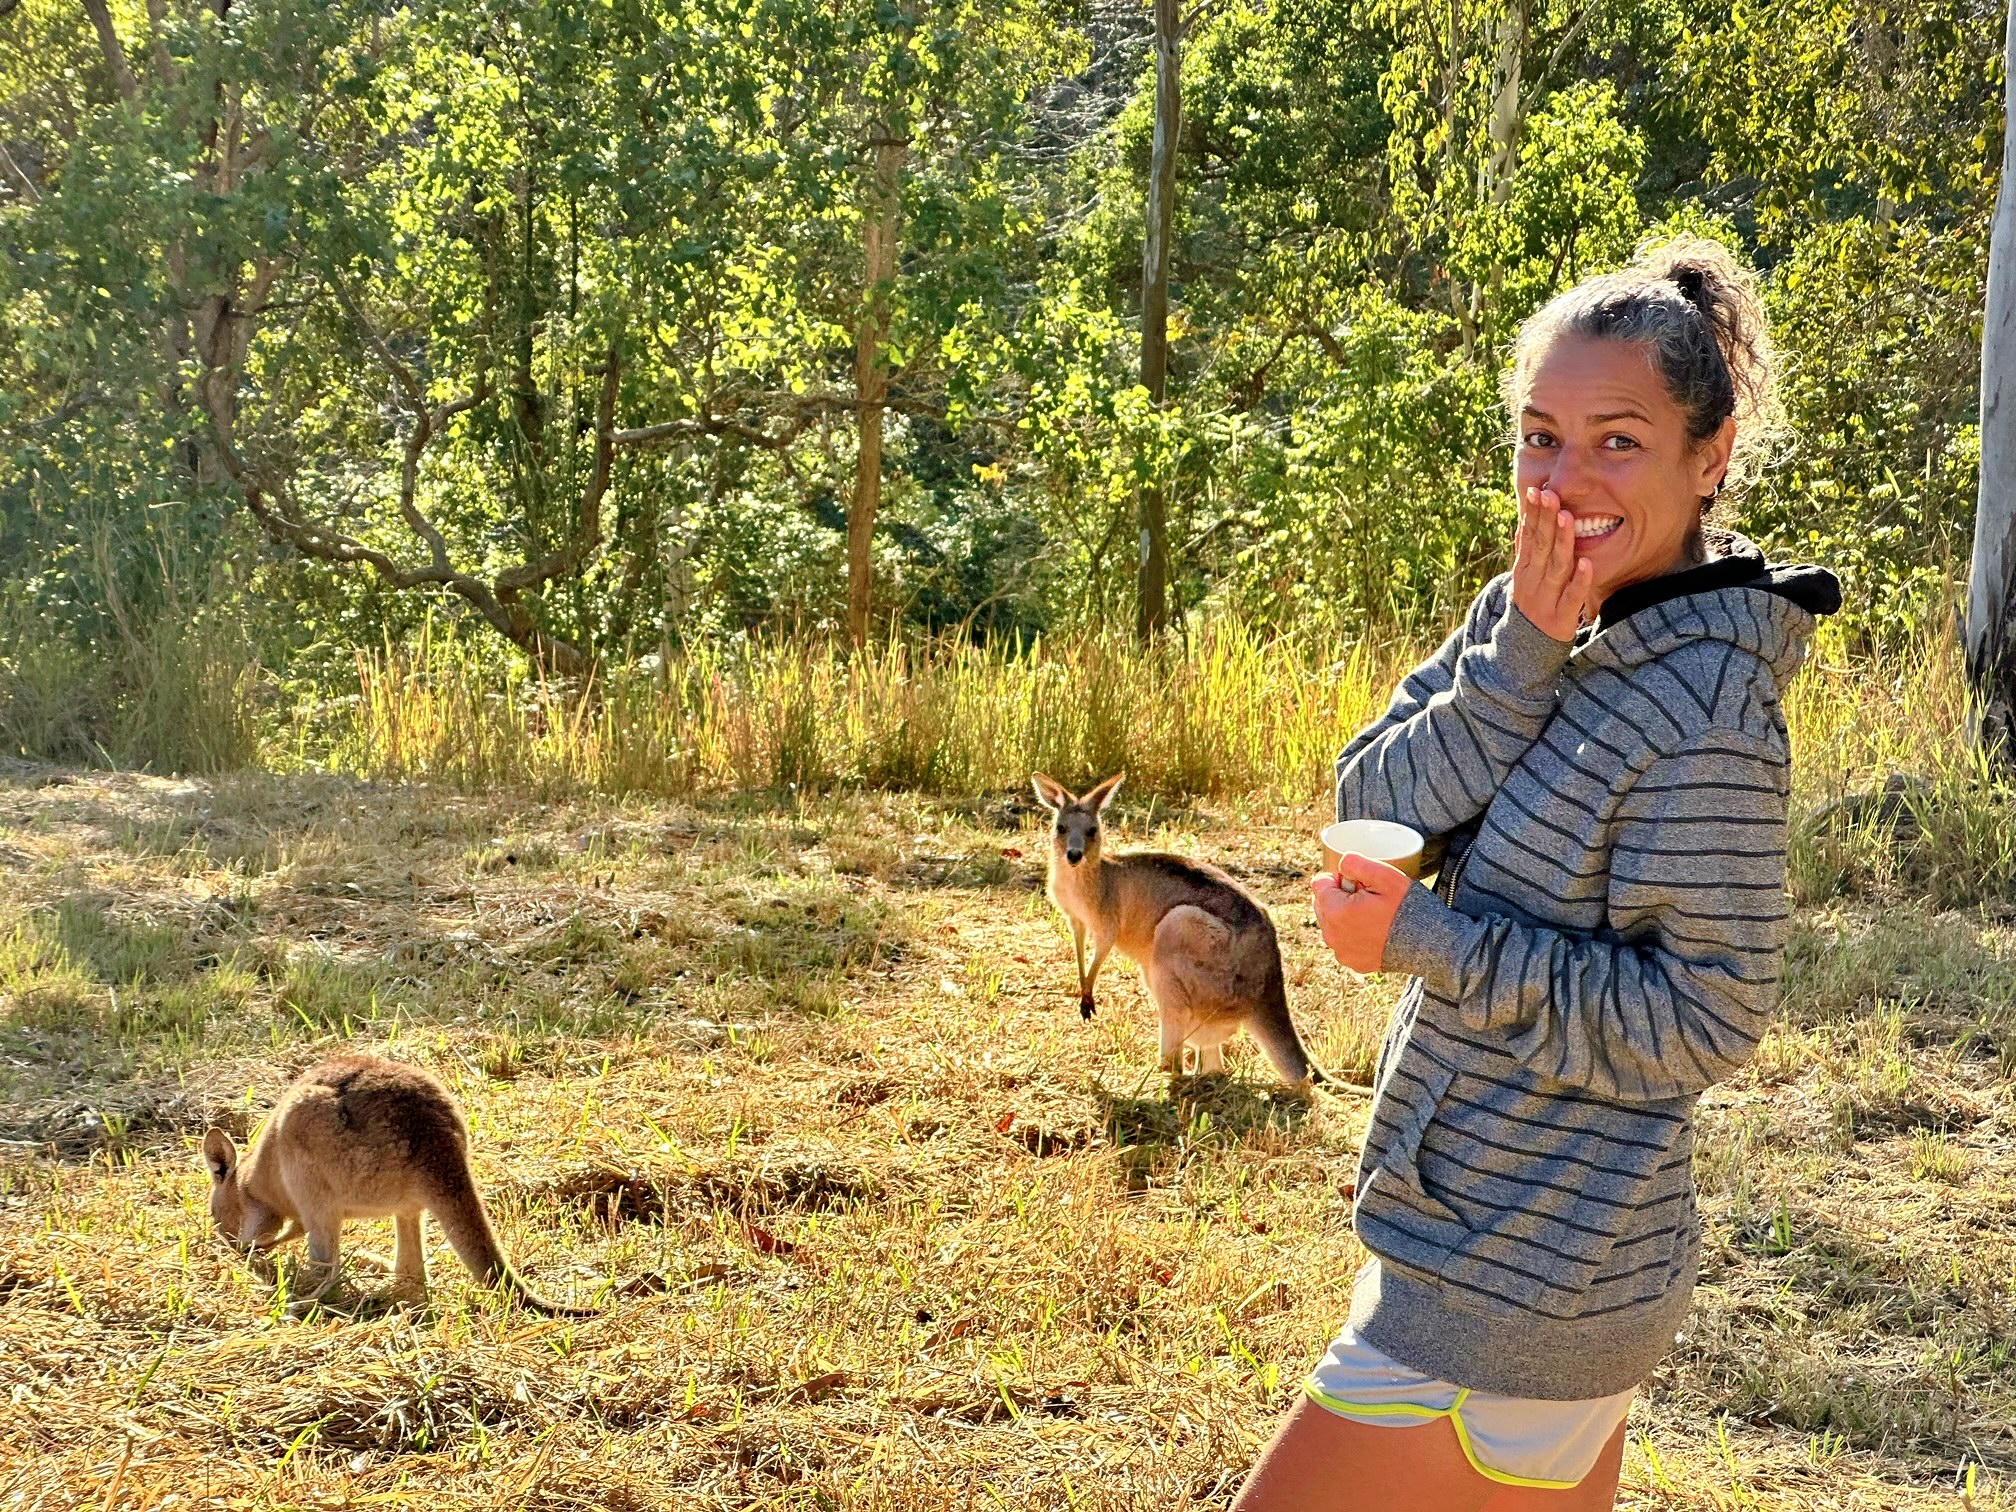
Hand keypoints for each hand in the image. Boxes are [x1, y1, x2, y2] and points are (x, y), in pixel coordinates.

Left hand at [1311, 855, 1411, 973]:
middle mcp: (1332, 936)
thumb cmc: (1408, 907)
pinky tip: (1376, 931)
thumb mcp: (1385, 876)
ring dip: (1345, 915)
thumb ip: (1355, 863)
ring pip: (1332, 923)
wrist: (1430, 945)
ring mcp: (1342, 952)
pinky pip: (1344, 942)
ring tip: (1374, 914)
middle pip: (1323, 904)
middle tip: (1369, 897)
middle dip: (1340, 896)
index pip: (1319, 883)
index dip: (1340, 877)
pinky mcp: (1353, 963)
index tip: (1361, 883)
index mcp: (1335, 912)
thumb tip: (1340, 865)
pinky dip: (1354, 934)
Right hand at [1511, 484, 1593, 641]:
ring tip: (1567, 517)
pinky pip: (1572, 596)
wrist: (1524, 649)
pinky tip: (1587, 562)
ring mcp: (1546, 598)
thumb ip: (1526, 550)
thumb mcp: (1524, 576)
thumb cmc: (1532, 604)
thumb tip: (1525, 519)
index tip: (1537, 491)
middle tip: (1551, 495)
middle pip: (1541, 546)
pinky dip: (1579, 580)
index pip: (1528, 536)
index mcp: (1524, 569)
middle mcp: (1533, 580)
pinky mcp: (1561, 616)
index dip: (1532, 514)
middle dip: (1546, 520)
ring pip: (1556, 566)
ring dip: (1562, 541)